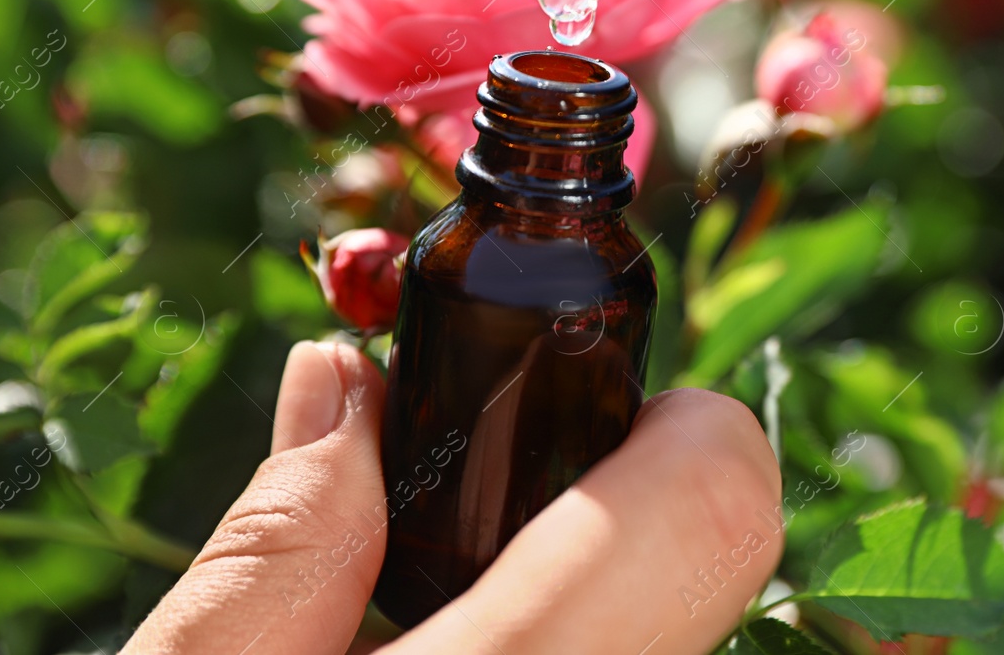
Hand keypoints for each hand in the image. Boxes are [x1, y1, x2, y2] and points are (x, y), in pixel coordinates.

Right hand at [124, 342, 784, 653]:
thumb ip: (278, 542)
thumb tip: (340, 376)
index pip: (719, 497)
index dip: (681, 416)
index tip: (579, 392)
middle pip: (725, 549)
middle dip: (626, 475)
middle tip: (495, 483)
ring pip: (691, 605)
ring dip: (605, 551)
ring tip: (465, 575)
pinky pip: (654, 644)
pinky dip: (594, 608)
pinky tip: (474, 626)